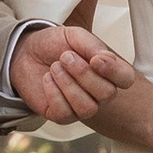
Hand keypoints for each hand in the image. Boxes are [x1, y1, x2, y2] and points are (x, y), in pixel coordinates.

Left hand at [9, 22, 132, 125]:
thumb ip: (92, 45)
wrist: (26, 52)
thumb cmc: (54, 45)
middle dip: (83, 73)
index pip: (126, 79)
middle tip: (65, 56)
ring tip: (55, 67)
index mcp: (108, 71)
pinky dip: (53, 93)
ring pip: (87, 108)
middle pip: (107, 94)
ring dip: (68, 84)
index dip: (114, 71)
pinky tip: (47, 80)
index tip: (95, 59)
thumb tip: (105, 60)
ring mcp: (81, 107)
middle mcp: (99, 93)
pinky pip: (65, 113)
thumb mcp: (74, 36)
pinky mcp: (62, 116)